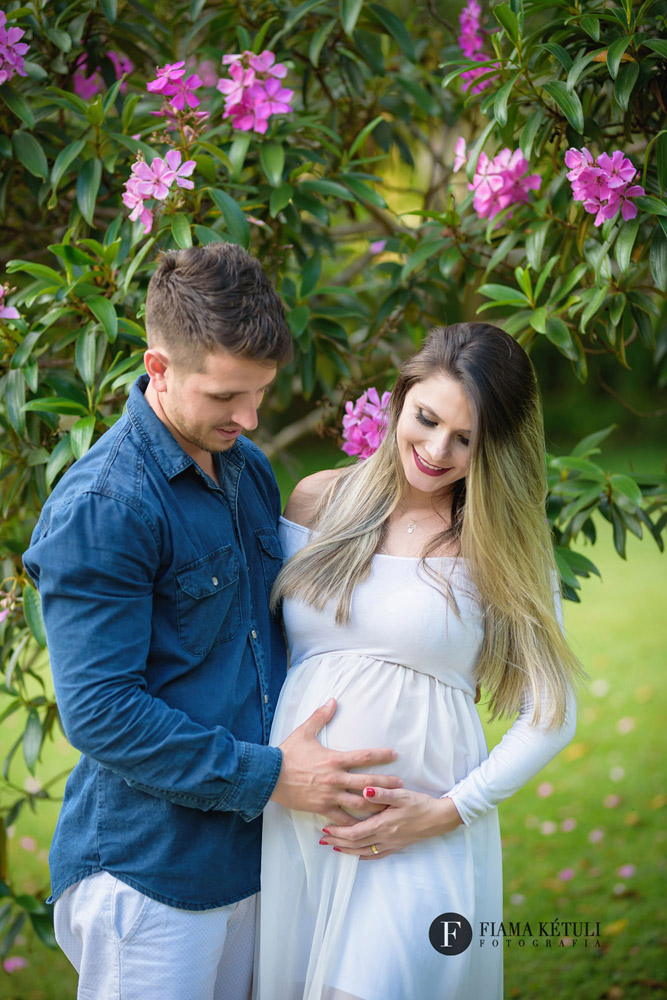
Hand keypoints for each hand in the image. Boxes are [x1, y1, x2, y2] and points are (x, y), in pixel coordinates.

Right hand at [271, 698, 402, 825]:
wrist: (269, 776)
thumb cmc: (287, 753)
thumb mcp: (304, 732)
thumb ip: (320, 716)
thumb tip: (333, 700)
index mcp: (334, 759)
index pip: (364, 756)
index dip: (382, 755)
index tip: (395, 755)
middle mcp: (335, 779)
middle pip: (368, 782)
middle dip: (387, 784)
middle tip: (401, 784)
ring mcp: (330, 796)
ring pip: (359, 803)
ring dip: (376, 804)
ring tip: (389, 805)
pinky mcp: (322, 809)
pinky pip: (342, 819)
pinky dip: (355, 824)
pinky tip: (366, 827)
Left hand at [318, 787, 463, 857]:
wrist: (440, 818)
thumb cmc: (420, 804)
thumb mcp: (401, 794)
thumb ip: (381, 792)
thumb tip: (364, 790)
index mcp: (383, 824)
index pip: (354, 832)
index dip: (338, 832)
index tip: (325, 828)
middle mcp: (384, 837)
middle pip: (355, 844)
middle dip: (337, 842)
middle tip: (323, 839)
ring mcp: (391, 844)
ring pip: (363, 852)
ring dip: (347, 850)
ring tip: (334, 847)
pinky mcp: (397, 846)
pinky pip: (376, 855)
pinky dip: (363, 855)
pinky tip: (357, 855)